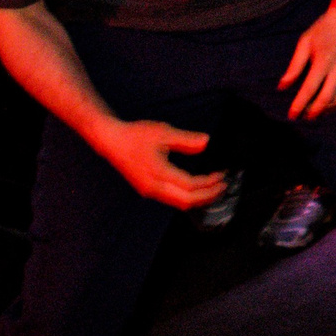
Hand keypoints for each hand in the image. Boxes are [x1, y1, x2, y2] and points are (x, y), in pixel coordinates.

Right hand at [98, 119, 225, 209]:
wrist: (111, 141)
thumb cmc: (136, 135)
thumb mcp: (163, 132)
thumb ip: (186, 140)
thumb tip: (207, 142)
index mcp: (158, 174)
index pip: (190, 185)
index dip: (209, 182)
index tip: (222, 175)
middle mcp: (153, 188)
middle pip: (186, 201)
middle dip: (208, 196)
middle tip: (224, 187)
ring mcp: (149, 191)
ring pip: (179, 203)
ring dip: (199, 199)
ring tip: (214, 189)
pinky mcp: (147, 190)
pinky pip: (172, 199)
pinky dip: (188, 197)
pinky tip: (197, 189)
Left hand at [279, 6, 335, 120]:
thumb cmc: (326, 26)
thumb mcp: (306, 41)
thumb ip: (295, 65)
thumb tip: (282, 86)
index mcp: (323, 59)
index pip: (309, 89)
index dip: (299, 105)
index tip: (292, 116)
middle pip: (327, 97)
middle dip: (315, 111)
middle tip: (307, 117)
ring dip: (331, 108)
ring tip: (322, 111)